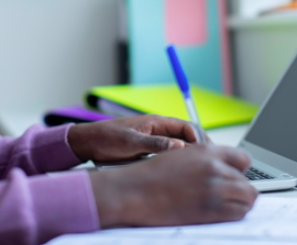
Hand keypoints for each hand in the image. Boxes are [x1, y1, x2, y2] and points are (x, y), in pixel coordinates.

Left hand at [68, 115, 208, 162]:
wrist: (89, 144)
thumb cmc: (107, 137)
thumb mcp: (131, 142)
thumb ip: (155, 143)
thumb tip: (179, 145)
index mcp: (156, 122)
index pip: (187, 126)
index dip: (199, 138)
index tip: (207, 152)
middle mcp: (158, 130)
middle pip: (186, 138)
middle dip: (198, 149)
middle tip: (208, 164)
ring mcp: (154, 142)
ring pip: (178, 149)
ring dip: (188, 157)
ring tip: (197, 171)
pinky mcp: (148, 152)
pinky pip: (167, 157)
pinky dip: (176, 163)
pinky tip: (179, 174)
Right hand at [89, 144, 257, 227]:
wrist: (135, 191)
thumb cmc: (152, 175)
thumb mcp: (180, 155)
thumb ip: (204, 159)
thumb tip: (221, 168)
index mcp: (207, 151)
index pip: (243, 159)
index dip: (240, 170)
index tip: (235, 177)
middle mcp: (214, 168)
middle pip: (246, 181)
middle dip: (240, 189)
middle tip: (228, 195)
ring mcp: (214, 189)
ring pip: (247, 198)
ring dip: (240, 202)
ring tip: (227, 205)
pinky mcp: (210, 210)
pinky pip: (238, 213)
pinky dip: (234, 214)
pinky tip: (221, 213)